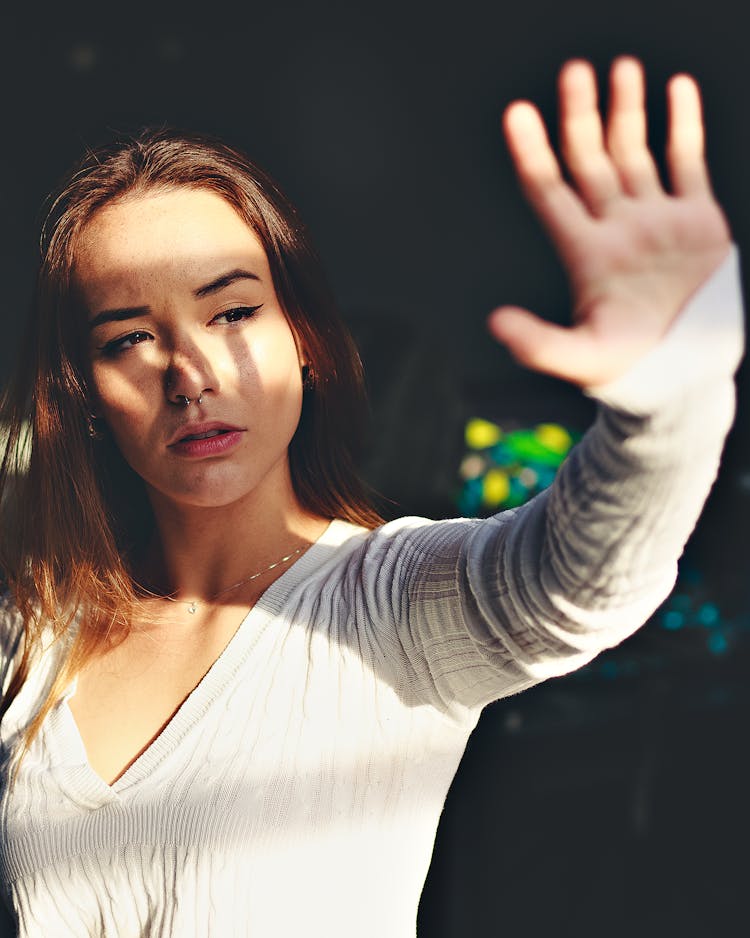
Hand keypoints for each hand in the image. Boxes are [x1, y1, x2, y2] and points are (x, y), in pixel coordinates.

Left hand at [488, 57, 731, 386]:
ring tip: (621, 68)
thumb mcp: (580, 358)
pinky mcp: (697, 221)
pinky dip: (684, 124)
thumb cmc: (629, 368)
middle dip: (580, 115)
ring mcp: (656, 220)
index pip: (549, 191)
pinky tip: (676, 89)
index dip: (532, 152)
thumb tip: (494, 322)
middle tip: (572, 72)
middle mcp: (616, 227)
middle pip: (591, 160)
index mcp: (585, 252)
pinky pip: (689, 161)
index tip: (516, 113)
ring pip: (637, 151)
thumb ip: (537, 343)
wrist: (685, 371)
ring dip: (627, 110)